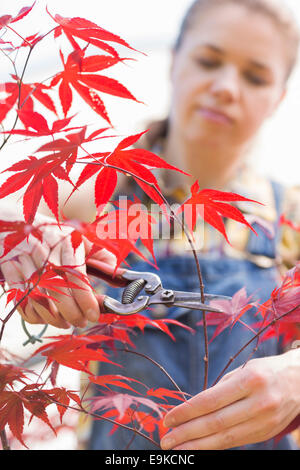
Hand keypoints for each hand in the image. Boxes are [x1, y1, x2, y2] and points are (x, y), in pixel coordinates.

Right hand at [0, 212, 116, 328]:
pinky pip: (21, 300)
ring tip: (65, 322)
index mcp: (65, 242)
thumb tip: (119, 275)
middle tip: (81, 322)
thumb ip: (101, 256)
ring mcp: (24, 261)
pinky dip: (33, 314)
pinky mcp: (8, 269)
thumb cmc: (54, 234)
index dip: (87, 300)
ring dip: (54, 318)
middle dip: (72, 314)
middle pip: (58, 292)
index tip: (93, 315)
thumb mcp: (79, 237)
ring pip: (39, 299)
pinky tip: (44, 316)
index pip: (77, 277)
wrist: (17, 220)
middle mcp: (44, 251)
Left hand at [160, 350, 299, 449]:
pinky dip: (215, 446)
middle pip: (216, 423)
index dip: (186, 412)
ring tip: (177, 450)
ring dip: (197, 446)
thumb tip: (192, 409)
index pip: (211, 401)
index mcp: (250, 380)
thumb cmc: (264, 372)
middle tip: (166, 440)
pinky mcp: (267, 434)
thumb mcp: (243, 371)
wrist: (299, 381)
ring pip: (225, 438)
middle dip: (187, 433)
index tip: (168, 419)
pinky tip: (199, 448)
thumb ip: (220, 390)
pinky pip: (236, 442)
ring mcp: (265, 422)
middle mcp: (259, 402)